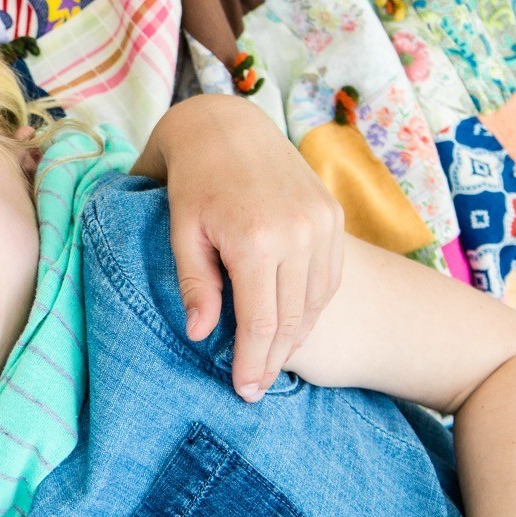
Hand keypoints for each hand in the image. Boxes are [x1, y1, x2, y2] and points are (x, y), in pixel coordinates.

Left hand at [137, 94, 343, 398]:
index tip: (244, 391)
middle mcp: (299, 233)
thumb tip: (200, 336)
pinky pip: (328, 278)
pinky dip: (312, 307)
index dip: (252, 362)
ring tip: (271, 363)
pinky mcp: (332, 215)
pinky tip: (291, 326)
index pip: (261, 322)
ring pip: (316, 302)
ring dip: (295, 338)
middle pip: (293, 320)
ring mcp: (322, 223)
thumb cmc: (193, 181)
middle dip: (273, 360)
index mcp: (256, 240)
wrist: (225, 125)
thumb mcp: (183, 232)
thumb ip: (197, 285)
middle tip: (255, 389)